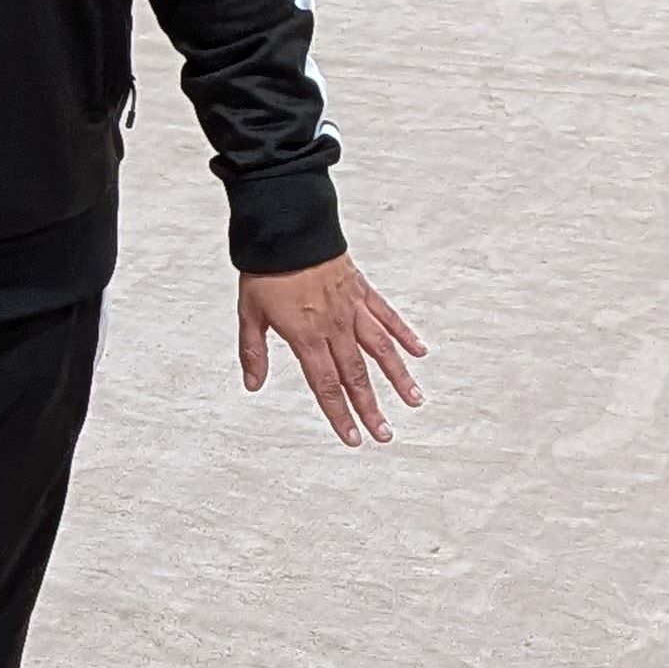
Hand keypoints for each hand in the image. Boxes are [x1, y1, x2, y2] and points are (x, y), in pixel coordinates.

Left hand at [237, 253, 425, 445]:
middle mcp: (334, 326)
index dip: (340, 414)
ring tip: (414, 401)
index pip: (325, 384)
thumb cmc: (265, 270)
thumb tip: (253, 384)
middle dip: (371, 408)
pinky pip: (387, 316)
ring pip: (381, 350)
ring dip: (398, 377)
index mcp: (305, 335)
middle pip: (356, 375)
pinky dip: (404, 335)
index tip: (353, 438)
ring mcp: (352, 308)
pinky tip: (419, 352)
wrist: (287, 229)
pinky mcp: (362, 290)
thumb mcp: (249, 313)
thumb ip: (253, 351)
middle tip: (385, 434)